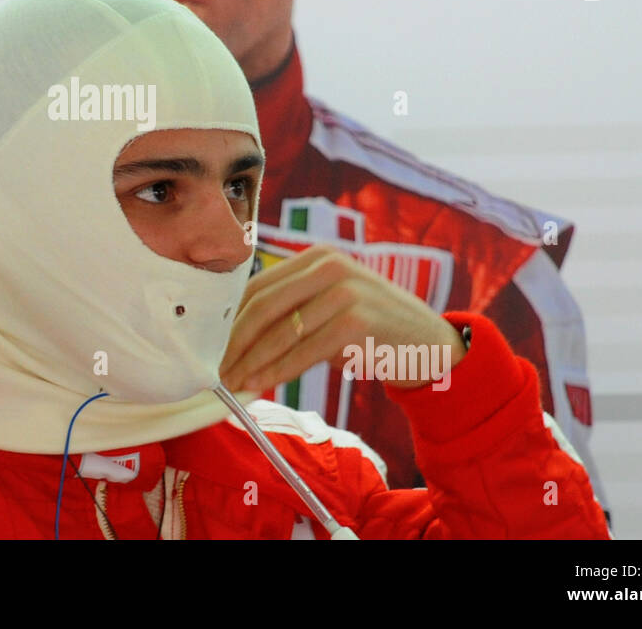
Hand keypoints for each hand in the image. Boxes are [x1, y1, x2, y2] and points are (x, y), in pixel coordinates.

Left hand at [219, 245, 465, 392]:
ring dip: (251, 360)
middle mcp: (329, 266)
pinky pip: (304, 350)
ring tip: (232, 381)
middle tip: (216, 368)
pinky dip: (277, 370)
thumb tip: (236, 335)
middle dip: (235, 341)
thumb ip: (293, 307)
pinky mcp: (356, 320)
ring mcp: (344, 291)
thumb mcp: (331, 303)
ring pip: (281, 330)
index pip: (259, 286)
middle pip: (264, 305)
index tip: (212, 346)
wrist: (429, 343)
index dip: (232, 319)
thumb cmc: (370, 328)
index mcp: (317, 257)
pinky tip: (259, 383)